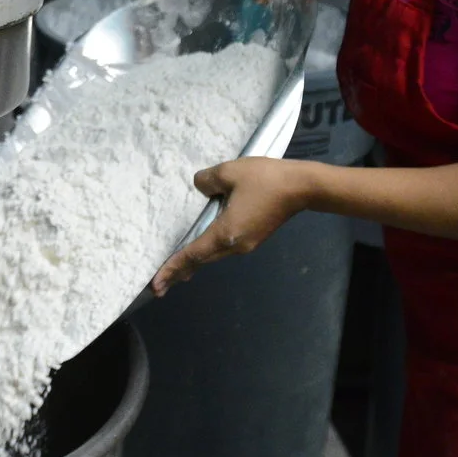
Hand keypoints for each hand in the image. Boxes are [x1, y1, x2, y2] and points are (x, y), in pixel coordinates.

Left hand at [151, 157, 308, 294]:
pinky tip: (202, 246)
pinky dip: (207, 252)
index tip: (156, 284)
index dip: (172, 268)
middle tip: (159, 285)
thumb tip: (200, 186)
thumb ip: (208, 180)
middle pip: (201, 260)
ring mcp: (246, 244)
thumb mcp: (230, 172)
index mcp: (225, 233)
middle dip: (179, 272)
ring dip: (194, 262)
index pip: (192, 254)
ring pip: (213, 256)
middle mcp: (234, 246)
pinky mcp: (254, 237)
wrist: (301, 187)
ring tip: (177, 270)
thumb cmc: (265, 180)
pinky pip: (223, 248)